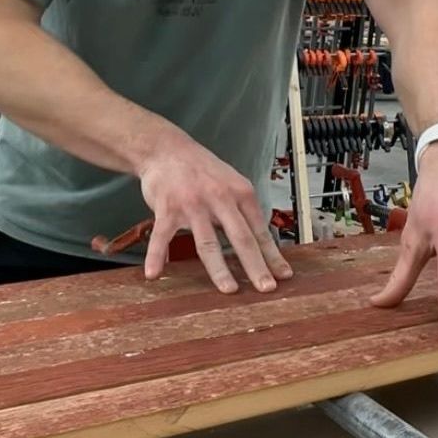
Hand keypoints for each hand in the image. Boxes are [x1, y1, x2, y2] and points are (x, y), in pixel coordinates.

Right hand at [138, 131, 292, 294]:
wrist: (166, 148)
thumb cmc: (200, 168)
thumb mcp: (231, 182)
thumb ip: (243, 210)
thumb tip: (261, 241)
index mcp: (239, 193)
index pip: (259, 229)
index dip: (272, 255)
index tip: (283, 275)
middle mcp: (219, 198)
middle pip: (241, 238)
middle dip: (256, 266)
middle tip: (266, 287)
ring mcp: (193, 204)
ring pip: (208, 242)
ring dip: (219, 269)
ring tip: (228, 289)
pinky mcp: (168, 208)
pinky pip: (162, 236)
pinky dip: (157, 255)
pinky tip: (154, 273)